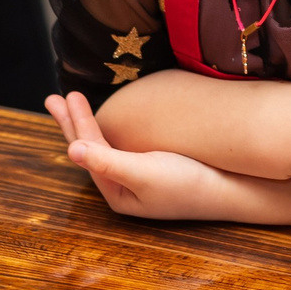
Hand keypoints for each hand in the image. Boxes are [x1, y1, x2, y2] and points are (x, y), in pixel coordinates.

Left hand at [49, 91, 243, 218]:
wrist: (237, 191)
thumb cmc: (192, 184)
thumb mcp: (145, 172)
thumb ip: (108, 161)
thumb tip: (71, 151)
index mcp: (117, 193)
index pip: (90, 153)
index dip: (77, 124)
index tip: (67, 95)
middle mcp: (125, 187)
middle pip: (92, 150)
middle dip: (73, 123)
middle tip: (53, 98)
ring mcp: (142, 177)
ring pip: (107, 146)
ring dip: (89, 123)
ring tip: (72, 105)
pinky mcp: (159, 167)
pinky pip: (126, 144)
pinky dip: (113, 128)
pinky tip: (111, 119)